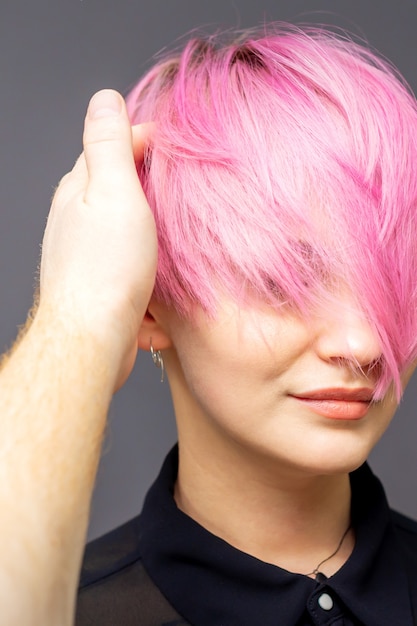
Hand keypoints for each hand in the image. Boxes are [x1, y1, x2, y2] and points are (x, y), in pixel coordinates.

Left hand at [39, 90, 156, 387]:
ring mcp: (88, 260)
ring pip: (130, 238)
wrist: (92, 340)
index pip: (110, 149)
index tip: (175, 145)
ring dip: (156, 244)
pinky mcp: (102, 292)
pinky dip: (149, 285)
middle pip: (120, 194)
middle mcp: (76, 223)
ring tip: (179, 251)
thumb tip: (105, 99)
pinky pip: (133, 279)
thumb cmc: (106, 268)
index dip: (143, 140)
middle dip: (152, 194)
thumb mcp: (112, 192)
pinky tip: (160, 296)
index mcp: (78, 191)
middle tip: (184, 199)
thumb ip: (109, 145)